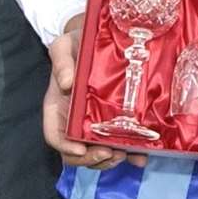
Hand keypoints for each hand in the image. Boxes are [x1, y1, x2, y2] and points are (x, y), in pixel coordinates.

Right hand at [42, 16, 146, 170]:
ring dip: (110, 160)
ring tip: (127, 155)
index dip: (66, 147)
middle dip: (92, 159)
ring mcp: (92, 124)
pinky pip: (118, 143)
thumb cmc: (74, 44)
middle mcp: (72, 121)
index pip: (55, 136)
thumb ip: (61, 62)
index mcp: (56, 108)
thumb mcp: (64, 47)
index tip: (81, 149)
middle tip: (111, 153)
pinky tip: (142, 156)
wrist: (94, 38)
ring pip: (96, 152)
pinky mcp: (112, 122)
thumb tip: (66, 83)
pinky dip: (130, 153)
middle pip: (76, 152)